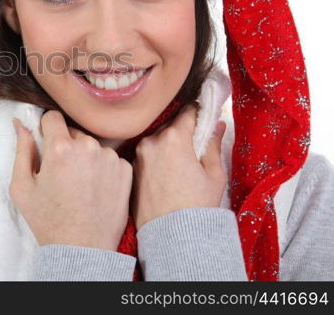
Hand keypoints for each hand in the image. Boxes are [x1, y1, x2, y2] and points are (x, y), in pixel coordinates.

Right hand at [9, 110, 132, 250]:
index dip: (46, 129)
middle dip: (66, 145)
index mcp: (60, 148)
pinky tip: (95, 188)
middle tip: (62, 173)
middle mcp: (88, 147)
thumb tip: (20, 124)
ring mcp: (110, 157)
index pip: (53, 117)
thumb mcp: (22, 187)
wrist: (82, 250)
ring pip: (92, 144)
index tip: (47, 144)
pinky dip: (102, 168)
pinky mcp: (125, 169)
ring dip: (85, 156)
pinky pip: (109, 158)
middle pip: (73, 131)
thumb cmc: (48, 221)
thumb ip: (21, 150)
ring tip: (80, 183)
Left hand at [131, 104, 227, 230]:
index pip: (189, 113)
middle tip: (197, 145)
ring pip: (158, 140)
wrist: (170, 236)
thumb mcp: (214, 174)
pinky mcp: (131, 168)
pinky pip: (147, 155)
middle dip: (184, 132)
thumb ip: (213, 144)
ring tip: (182, 165)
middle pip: (171, 126)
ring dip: (169, 145)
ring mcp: (137, 155)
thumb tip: (215, 124)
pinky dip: (158, 158)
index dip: (200, 112)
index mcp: (173, 138)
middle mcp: (150, 141)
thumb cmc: (196, 207)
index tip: (206, 112)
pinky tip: (168, 174)